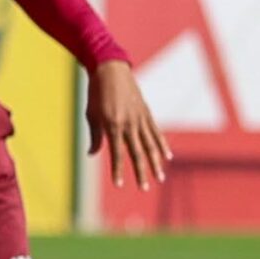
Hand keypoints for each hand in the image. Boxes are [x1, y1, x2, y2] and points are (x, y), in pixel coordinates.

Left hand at [87, 59, 169, 189]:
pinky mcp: (147, 113)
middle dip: (141, 172)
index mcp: (113, 125)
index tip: (119, 185)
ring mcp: (141, 118)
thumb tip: (93, 154)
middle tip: (145, 188)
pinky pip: (156, 132)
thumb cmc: (96, 93)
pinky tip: (167, 156)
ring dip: (155, 163)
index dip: (118, 170)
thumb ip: (95, 136)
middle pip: (138, 153)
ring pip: (150, 145)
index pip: (117, 154)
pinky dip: (162, 145)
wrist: (110, 70)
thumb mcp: (91, 115)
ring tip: (160, 178)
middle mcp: (130, 124)